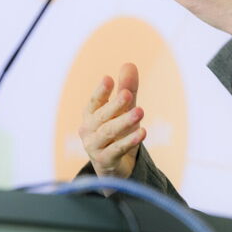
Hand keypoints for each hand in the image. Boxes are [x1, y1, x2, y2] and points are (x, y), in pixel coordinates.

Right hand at [79, 63, 145, 178]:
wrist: (114, 167)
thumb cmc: (117, 133)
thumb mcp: (124, 111)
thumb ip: (127, 89)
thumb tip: (129, 65)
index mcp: (91, 116)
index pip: (94, 102)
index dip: (101, 91)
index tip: (108, 79)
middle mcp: (88, 130)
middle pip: (102, 116)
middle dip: (115, 105)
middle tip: (128, 94)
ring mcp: (94, 147)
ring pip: (109, 132)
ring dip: (124, 122)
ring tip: (140, 112)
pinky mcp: (104, 161)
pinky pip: (117, 150)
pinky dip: (129, 141)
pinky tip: (142, 132)